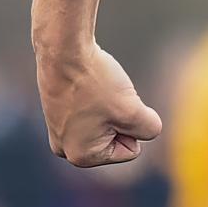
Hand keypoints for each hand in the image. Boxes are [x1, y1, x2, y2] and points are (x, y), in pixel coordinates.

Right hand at [35, 42, 162, 166]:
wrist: (64, 50)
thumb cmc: (95, 81)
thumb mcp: (133, 110)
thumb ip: (149, 128)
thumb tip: (147, 131)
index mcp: (82, 156)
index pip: (131, 150)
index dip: (132, 125)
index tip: (113, 106)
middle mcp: (65, 148)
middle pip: (117, 137)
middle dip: (119, 116)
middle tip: (104, 96)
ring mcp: (59, 129)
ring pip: (107, 120)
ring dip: (110, 105)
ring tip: (93, 89)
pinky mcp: (58, 111)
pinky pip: (93, 108)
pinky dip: (96, 95)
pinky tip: (84, 84)